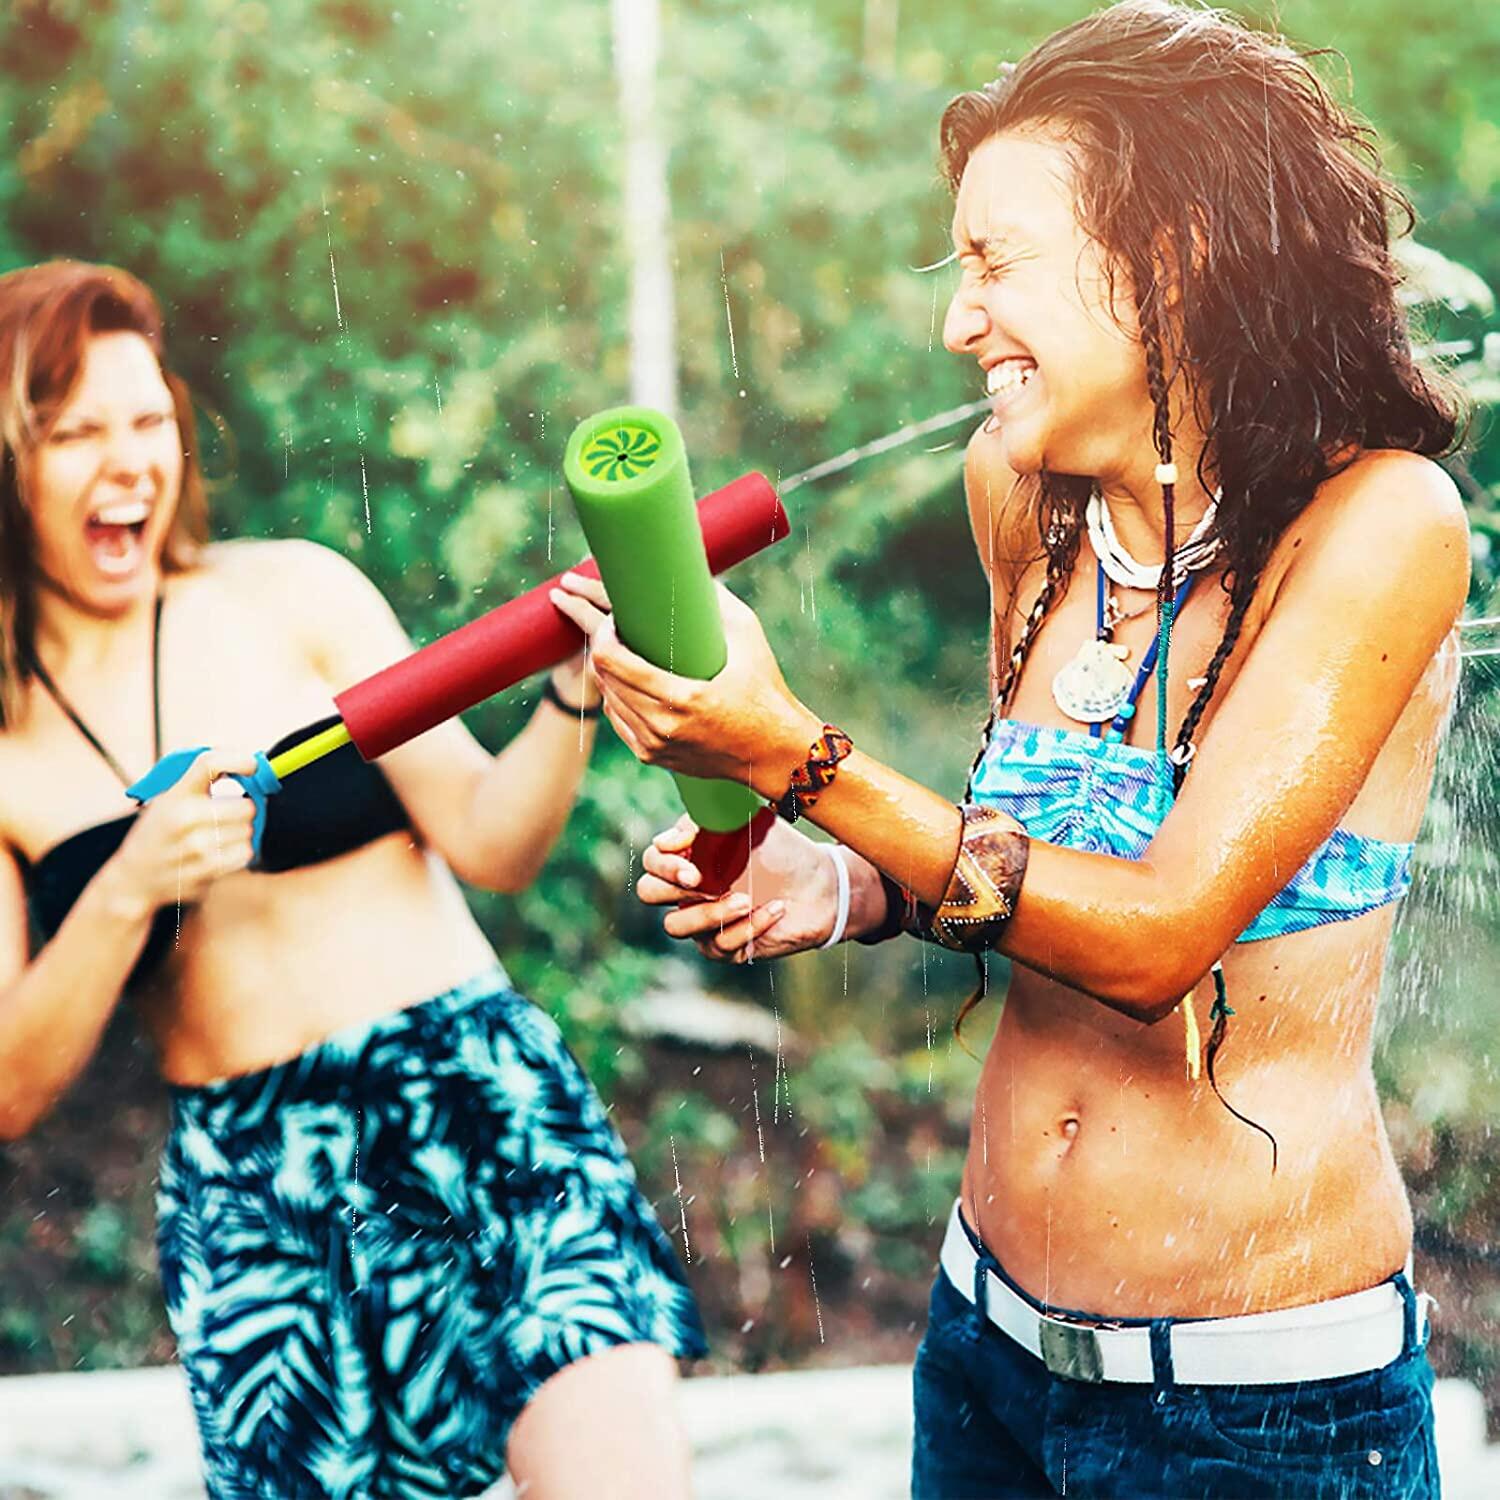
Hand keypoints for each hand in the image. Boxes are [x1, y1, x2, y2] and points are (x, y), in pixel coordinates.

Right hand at [105, 749, 261, 917]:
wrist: (133, 877)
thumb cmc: (159, 832)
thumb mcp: (169, 800)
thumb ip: (202, 783)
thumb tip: (250, 766)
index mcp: (174, 795)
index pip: (210, 764)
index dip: (239, 760)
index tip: (252, 766)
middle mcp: (184, 818)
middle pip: (246, 807)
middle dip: (244, 809)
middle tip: (231, 813)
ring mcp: (194, 848)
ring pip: (248, 832)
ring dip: (240, 833)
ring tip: (218, 836)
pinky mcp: (204, 872)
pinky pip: (244, 854)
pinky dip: (238, 853)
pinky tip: (220, 852)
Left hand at [549, 574, 813, 784]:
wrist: (775, 752)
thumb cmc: (766, 689)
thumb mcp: (748, 637)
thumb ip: (716, 600)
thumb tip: (688, 565)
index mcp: (681, 697)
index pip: (612, 659)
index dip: (598, 629)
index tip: (604, 610)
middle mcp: (661, 726)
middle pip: (602, 675)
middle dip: (590, 637)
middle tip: (578, 605)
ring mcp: (654, 745)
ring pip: (606, 697)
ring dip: (603, 666)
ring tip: (605, 636)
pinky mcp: (653, 756)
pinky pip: (618, 719)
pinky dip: (614, 694)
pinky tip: (620, 675)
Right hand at [637, 813, 845, 962]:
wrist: (822, 884)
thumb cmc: (782, 850)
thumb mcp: (749, 824)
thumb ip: (707, 821)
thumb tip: (668, 839)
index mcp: (689, 858)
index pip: (652, 861)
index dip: (664, 863)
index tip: (691, 860)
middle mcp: (689, 891)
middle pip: (648, 893)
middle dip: (671, 886)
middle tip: (701, 880)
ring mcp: (704, 921)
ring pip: (675, 926)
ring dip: (708, 912)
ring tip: (745, 899)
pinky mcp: (727, 948)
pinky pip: (719, 945)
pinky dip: (749, 927)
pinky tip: (776, 909)